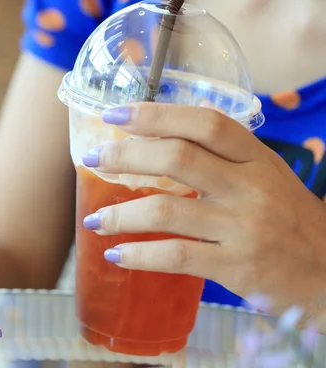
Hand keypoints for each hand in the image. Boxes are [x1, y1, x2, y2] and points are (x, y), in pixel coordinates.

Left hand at [80, 103, 325, 323]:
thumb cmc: (289, 220)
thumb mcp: (266, 178)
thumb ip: (221, 159)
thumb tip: (155, 143)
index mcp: (258, 158)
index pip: (205, 123)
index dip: (156, 114)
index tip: (116, 114)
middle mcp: (251, 187)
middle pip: (177, 158)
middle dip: (126, 156)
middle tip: (94, 159)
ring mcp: (243, 228)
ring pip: (167, 210)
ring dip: (121, 214)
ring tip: (95, 220)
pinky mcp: (236, 267)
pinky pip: (176, 257)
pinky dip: (139, 255)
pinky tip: (116, 255)